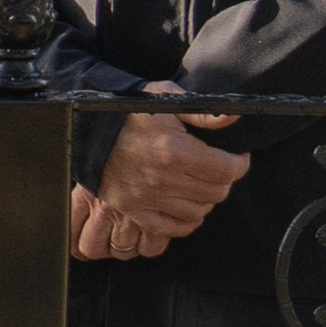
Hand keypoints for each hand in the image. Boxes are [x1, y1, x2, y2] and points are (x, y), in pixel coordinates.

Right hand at [70, 107, 248, 261]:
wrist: (86, 128)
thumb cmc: (125, 111)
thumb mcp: (164, 98)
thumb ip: (203, 111)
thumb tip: (234, 116)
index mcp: (175, 151)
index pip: (228, 170)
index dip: (239, 162)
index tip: (236, 157)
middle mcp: (164, 179)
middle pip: (217, 192)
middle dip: (224, 179)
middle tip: (217, 167)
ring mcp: (148, 199)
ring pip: (199, 211)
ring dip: (205, 198)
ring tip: (199, 182)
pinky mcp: (135, 211)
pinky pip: (173, 228)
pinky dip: (186, 220)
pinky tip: (186, 204)